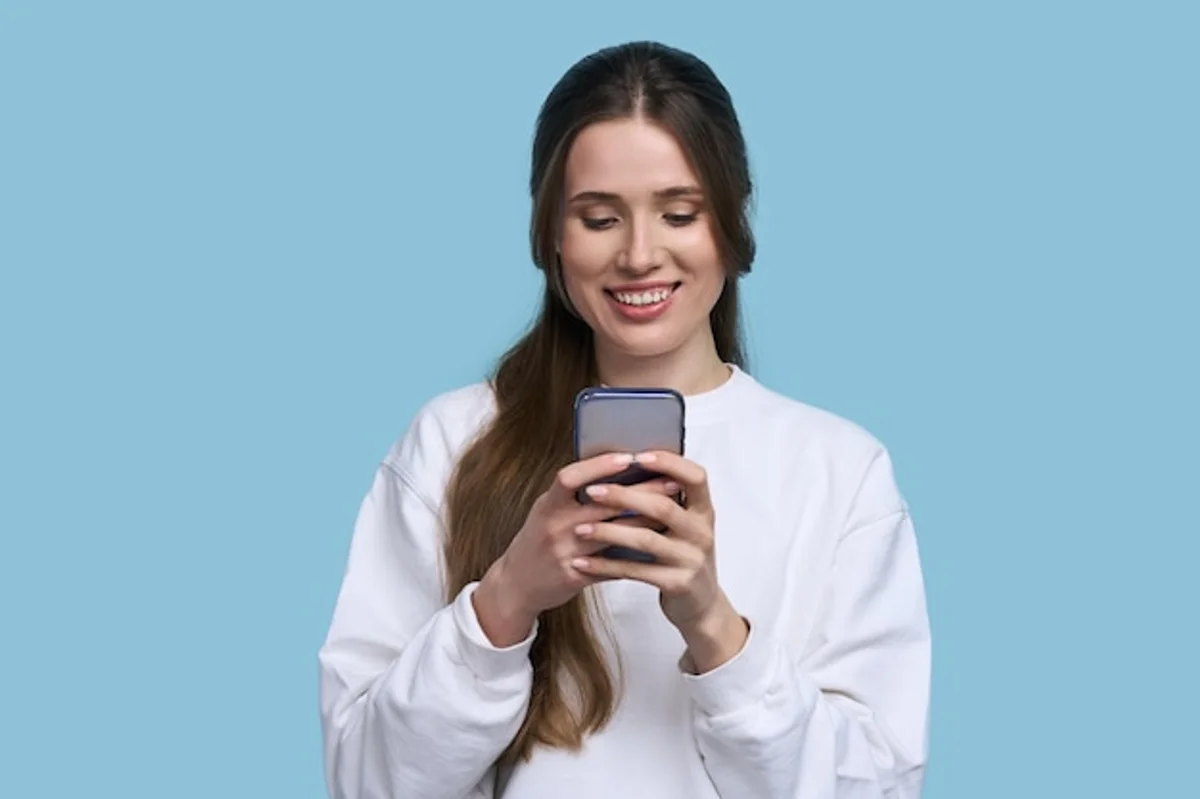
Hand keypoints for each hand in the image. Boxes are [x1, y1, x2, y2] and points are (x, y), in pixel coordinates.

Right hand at [473, 453, 679, 646]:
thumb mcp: (547, 510)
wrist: (517, 584)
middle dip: (641, 491)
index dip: (599, 466)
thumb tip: (613, 469)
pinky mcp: (576, 578)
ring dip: (647, 522)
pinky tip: (658, 546)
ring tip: (673, 511)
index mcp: (547, 505)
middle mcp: (555, 527)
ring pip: (615, 535)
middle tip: (671, 481)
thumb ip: (573, 494)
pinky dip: (636, 555)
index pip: (570, 478)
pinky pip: (613, 565)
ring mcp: (566, 553)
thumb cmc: (538, 540)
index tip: (629, 457)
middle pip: (603, 505)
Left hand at [568, 451, 748, 670]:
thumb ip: (665, 501)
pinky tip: (582, 562)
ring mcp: (691, 559)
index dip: (669, 463)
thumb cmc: (682, 556)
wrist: (701, 605)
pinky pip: (636, 571)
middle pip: (663, 506)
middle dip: (625, 496)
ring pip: (646, 540)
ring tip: (579, 529)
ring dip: (609, 532)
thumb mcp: (683, 527)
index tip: (637, 455)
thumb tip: (623, 468)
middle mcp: (702, 532)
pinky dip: (606, 566)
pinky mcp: (677, 584)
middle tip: (592, 491)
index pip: (696, 477)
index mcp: (704, 510)